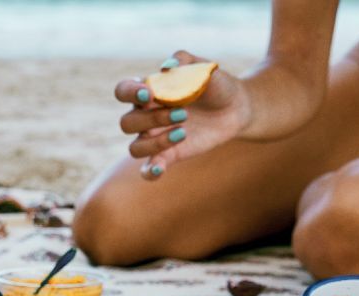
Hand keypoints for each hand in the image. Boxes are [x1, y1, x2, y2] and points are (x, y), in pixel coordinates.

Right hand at [115, 50, 249, 178]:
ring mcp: (154, 138)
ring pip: (135, 147)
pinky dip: (149, 172)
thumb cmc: (215, 85)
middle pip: (127, 122)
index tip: (149, 94)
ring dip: (155, 142)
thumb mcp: (204, 68)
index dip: (129, 93)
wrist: (236, 107)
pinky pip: (147, 169)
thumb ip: (184, 60)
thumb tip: (166, 67)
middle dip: (152, 119)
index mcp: (148, 92)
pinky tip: (160, 169)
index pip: (123, 91)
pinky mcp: (168, 156)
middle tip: (183, 113)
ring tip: (183, 132)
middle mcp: (145, 116)